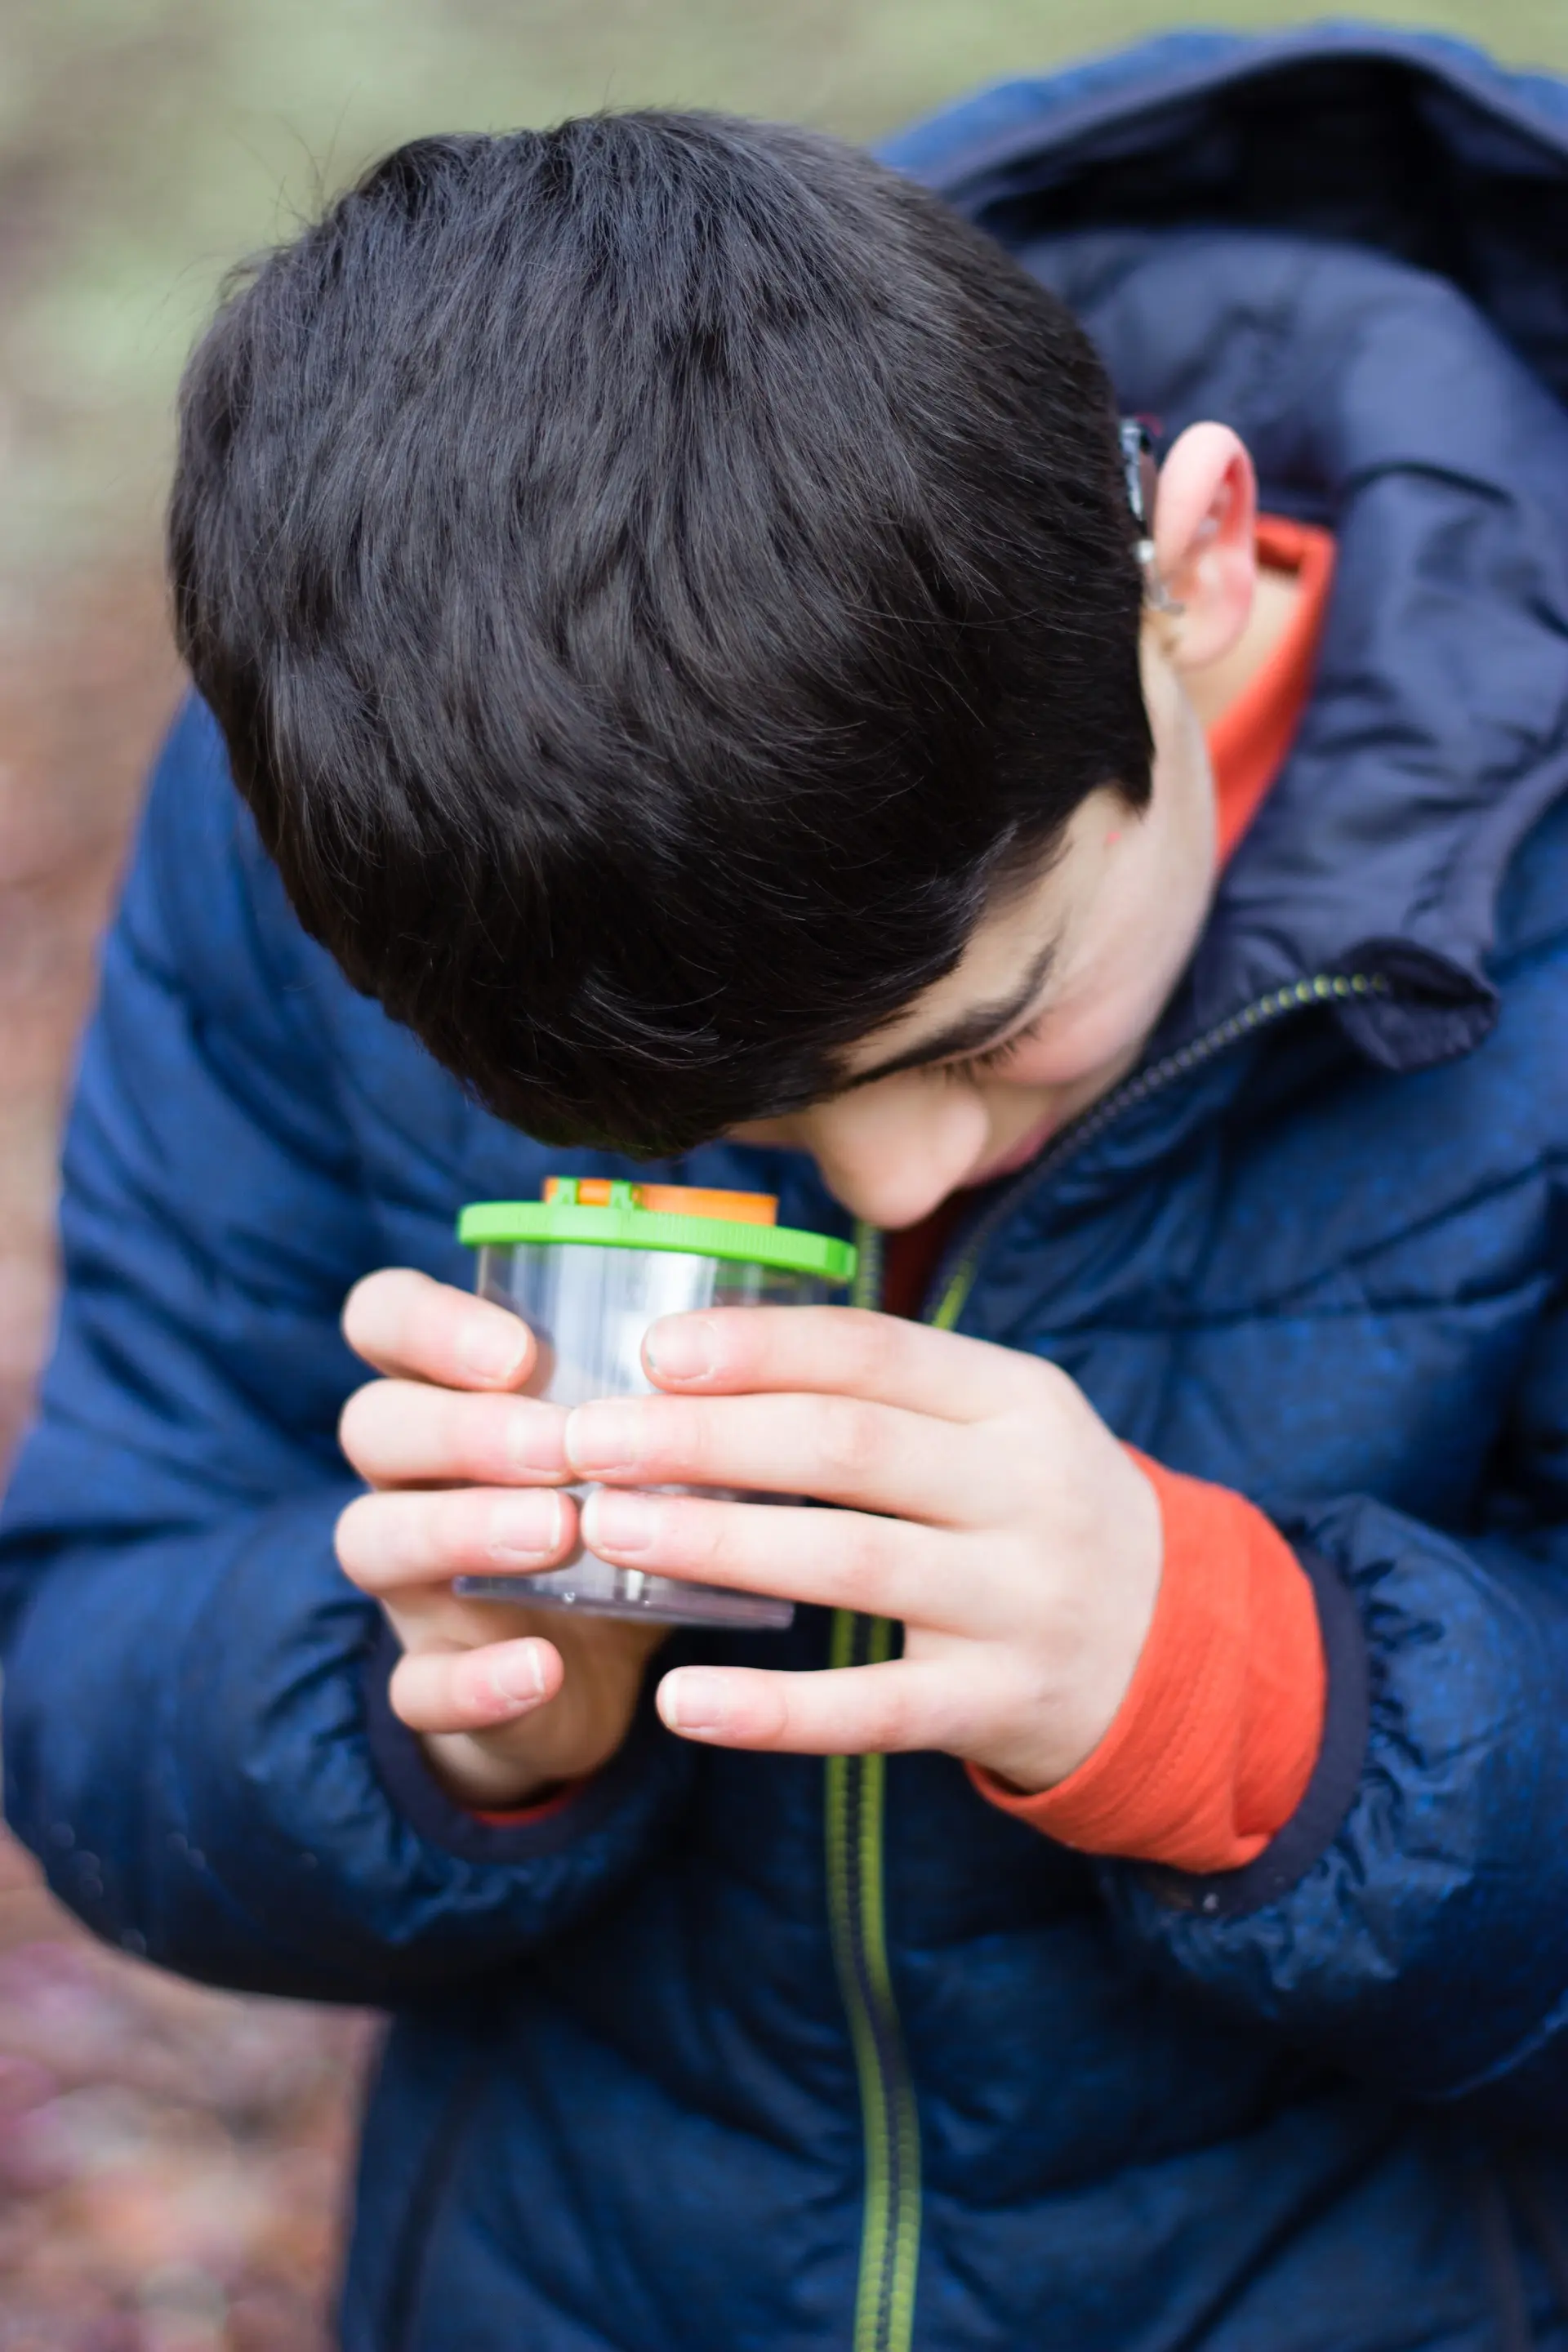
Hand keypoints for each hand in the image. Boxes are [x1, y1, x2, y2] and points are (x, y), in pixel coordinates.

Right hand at [336, 1269, 665, 1809]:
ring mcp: (408, 1584)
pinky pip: (414, 1687)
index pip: (382, 1317)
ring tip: (557, 1534)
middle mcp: (408, 1477)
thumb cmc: (615, 1508)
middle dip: (463, 1428)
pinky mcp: (433, 1679)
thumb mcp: (633, 1435)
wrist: (590, 1670)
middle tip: (563, 1448)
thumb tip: (767, 1324)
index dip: (427, 1323)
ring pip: (371, 1541)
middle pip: (373, 1425)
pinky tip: (540, 1667)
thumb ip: (660, 1384)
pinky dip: (474, 1680)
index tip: (520, 1351)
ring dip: (459, 1531)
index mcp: (449, 1391)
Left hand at [567, 1308, 1161, 1789]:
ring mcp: (1021, 1600)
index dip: (757, 1347)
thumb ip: (879, 1390)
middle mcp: (1029, 1489)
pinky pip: (873, 1711)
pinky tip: (683, 1703)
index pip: (871, 1351)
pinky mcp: (1002, 1704)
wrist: (1180, 1650)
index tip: (651, 1352)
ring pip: (851, 1564)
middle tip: (590, 1442)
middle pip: (845, 1448)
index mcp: (1015, 1398)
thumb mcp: (996, 1425)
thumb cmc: (1033, 1513)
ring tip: (608, 1530)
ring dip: (717, 1545)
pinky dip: (774, 1710)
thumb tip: (694, 1353)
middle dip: (704, 1439)